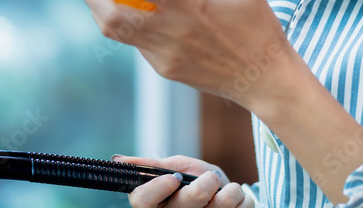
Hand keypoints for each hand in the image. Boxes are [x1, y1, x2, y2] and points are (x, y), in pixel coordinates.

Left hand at [72, 0, 298, 110]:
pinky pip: (134, 42)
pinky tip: (126, 4)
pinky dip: (124, 21)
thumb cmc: (258, 26)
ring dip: (97, 6)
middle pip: (110, 15)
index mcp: (189, 6)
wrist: (264, 79)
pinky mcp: (163, 68)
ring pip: (114, 32)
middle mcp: (170, 32)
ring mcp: (163, 54)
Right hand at [113, 154, 252, 207]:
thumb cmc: (191, 181)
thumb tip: (119, 160)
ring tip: (227, 189)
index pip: (141, 202)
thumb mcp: (172, 168)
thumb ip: (151, 166)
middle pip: (184, 205)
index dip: (157, 190)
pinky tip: (237, 200)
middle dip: (202, 187)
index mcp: (156, 204)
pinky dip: (243, 200)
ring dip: (228, 192)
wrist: (222, 193)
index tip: (173, 178)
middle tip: (210, 178)